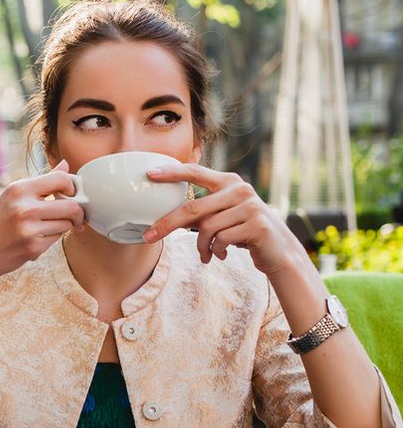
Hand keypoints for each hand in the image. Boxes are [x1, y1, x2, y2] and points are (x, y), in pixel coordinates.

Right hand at [0, 160, 84, 285]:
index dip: (72, 186)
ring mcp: (30, 229)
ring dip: (64, 226)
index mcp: (18, 189)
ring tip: (47, 227)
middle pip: (72, 206)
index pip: (61, 179)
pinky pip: (56, 239)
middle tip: (74, 216)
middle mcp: (24, 207)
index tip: (70, 194)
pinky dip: (51, 239)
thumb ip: (40, 182)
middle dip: (77, 212)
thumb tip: (65, 165)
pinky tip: (35, 239)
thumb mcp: (9, 197)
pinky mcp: (33, 249)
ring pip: (67, 224)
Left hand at [142, 164, 302, 276]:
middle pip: (193, 208)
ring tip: (205, 254)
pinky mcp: (256, 225)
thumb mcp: (221, 215)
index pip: (195, 172)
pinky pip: (221, 240)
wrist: (278, 250)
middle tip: (148, 236)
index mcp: (228, 182)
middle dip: (167, 224)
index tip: (149, 174)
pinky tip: (220, 255)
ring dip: (200, 246)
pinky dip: (215, 251)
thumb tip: (162, 216)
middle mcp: (240, 190)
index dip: (171, 172)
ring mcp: (250, 206)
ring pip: (206, 228)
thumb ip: (200, 210)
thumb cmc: (242, 231)